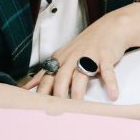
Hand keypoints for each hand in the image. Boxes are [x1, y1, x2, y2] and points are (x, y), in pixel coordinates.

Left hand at [23, 4, 139, 100]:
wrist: (109, 27)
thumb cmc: (85, 45)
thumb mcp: (62, 56)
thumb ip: (46, 73)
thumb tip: (27, 87)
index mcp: (60, 60)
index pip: (46, 78)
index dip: (42, 93)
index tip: (39, 108)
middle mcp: (72, 58)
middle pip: (61, 78)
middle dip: (58, 96)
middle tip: (58, 112)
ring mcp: (89, 56)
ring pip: (80, 76)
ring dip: (78, 92)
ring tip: (79, 108)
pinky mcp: (105, 56)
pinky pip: (107, 72)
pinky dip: (111, 84)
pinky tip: (113, 96)